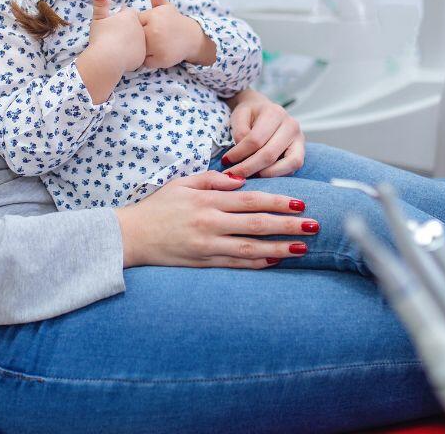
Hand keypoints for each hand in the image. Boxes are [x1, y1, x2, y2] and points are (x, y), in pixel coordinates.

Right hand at [76, 0, 145, 102]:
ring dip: (130, 42)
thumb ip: (99, 4)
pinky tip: (121, 57)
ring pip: (137, 40)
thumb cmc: (101, 37)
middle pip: (134, 26)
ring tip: (117, 47)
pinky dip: (131, 54)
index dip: (120, 18)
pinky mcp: (143, 55)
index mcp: (130, 16)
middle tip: (115, 37)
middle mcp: (140, 27)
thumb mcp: (98, 19)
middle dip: (127, 30)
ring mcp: (143, 41)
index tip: (113, 24)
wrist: (107, 59)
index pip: (128, 13)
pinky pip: (137, 53)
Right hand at [113, 171, 316, 267]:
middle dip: (287, 225)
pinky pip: (234, 264)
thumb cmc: (157, 207)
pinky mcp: (202, 262)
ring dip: (279, 248)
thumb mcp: (182, 183)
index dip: (278, 201)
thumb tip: (239, 180)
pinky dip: (256, 264)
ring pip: (250, 248)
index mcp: (207, 200)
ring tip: (302, 247)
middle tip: (313, 225)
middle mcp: (209, 223)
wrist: (130, 236)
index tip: (300, 202)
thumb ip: (212, 179)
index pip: (250, 200)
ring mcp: (206, 245)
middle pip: (256, 224)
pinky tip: (274, 262)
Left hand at [138, 0, 215, 68]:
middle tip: (150, 38)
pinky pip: (146, 62)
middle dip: (139, 38)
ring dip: (143, 50)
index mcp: (153, 16)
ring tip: (154, 45)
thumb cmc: (175, 22)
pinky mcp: (161, 58)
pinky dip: (150, 60)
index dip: (139, 27)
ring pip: (139, 50)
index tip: (147, 28)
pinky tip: (158, 54)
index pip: (134, 23)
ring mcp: (158, 45)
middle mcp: (155, 30)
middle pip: (135, 37)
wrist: (193, 38)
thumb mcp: (166, 8)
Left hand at [221, 89, 304, 177]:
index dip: (239, 153)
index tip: (225, 161)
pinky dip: (276, 175)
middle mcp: (291, 125)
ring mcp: (299, 139)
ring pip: (287, 164)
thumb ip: (240, 131)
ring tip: (248, 177)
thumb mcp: (239, 115)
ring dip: (265, 175)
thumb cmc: (251, 113)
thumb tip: (242, 154)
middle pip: (270, 154)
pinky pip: (292, 169)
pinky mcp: (301, 152)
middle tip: (232, 175)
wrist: (265, 110)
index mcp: (275, 112)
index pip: (255, 139)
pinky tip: (260, 175)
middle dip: (248, 168)